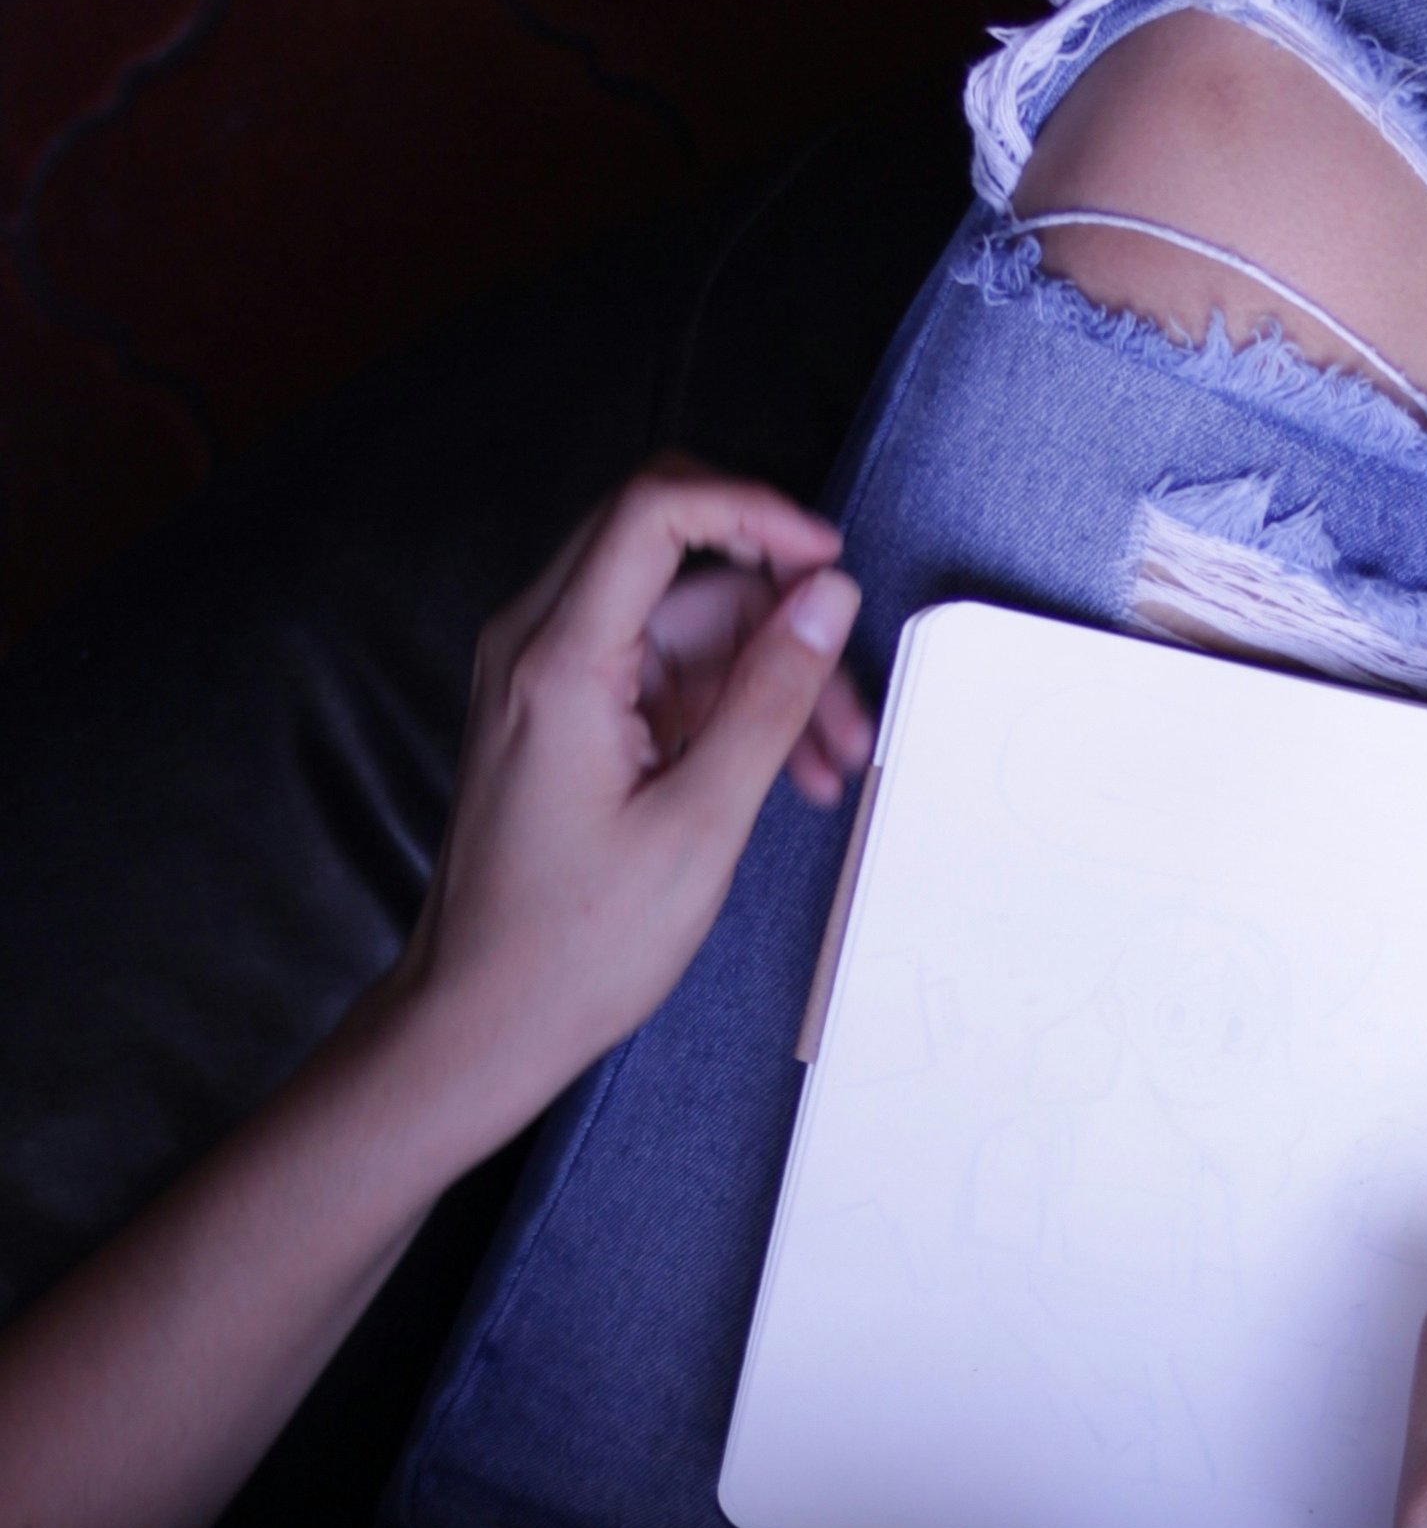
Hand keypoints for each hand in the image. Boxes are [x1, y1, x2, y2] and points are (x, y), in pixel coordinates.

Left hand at [388, 463, 872, 1143]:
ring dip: (763, 674)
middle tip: (846, 701)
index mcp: (559, 659)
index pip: (658, 508)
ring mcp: (543, 678)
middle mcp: (537, 645)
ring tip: (829, 767)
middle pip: (678, 558)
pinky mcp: (559, 713)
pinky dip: (723, 706)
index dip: (756, 512)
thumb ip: (770, 699)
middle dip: (777, 613)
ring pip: (680, 621)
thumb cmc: (572, 946)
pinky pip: (657, 670)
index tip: (829, 563)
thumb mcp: (700, 823)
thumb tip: (827, 598)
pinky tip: (781, 774)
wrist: (479, 1019)